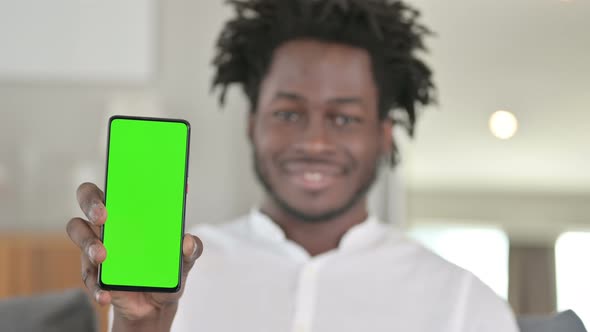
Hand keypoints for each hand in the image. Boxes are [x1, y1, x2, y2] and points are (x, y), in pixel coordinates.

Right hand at [66, 182, 202, 328]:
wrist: (155, 305)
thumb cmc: (166, 270)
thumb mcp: (185, 261)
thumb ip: (191, 249)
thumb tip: (188, 241)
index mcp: (132, 212)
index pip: (118, 184)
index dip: (117, 177)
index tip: (123, 178)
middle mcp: (110, 223)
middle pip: (87, 199)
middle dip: (92, 204)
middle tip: (103, 216)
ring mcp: (97, 246)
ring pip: (79, 232)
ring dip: (89, 244)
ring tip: (103, 257)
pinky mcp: (93, 272)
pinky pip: (88, 274)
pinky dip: (97, 285)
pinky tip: (106, 293)